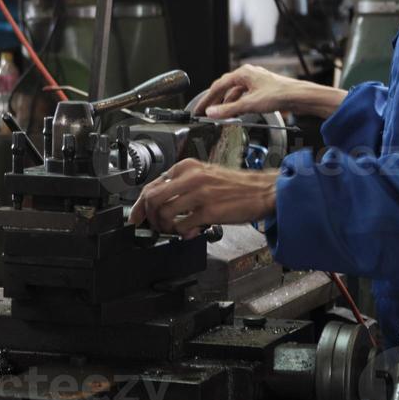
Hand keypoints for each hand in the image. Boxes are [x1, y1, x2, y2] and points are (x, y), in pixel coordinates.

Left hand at [127, 159, 276, 238]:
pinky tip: (191, 232)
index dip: (140, 204)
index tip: (135, 216)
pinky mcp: (209, 211)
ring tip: (174, 230)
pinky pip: (182, 226)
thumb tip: (160, 201)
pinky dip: (183, 233)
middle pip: (152, 198)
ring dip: (165, 227)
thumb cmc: (237, 186)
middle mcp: (191, 177)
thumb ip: (183, 184)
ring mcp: (199, 194)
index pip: (152, 184)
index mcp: (188, 166)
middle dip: (148, 217)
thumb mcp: (205, 175)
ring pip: (163, 213)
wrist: (263, 191)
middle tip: (154, 226)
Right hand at [196, 64, 346, 118]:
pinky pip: (244, 96)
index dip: (207, 99)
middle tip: (205, 113)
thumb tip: (211, 112)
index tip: (199, 109)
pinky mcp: (262, 90)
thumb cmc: (280, 94)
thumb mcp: (250, 104)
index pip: (218, 86)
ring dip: (227, 104)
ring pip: (235, 93)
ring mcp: (255, 82)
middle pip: (225, 88)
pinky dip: (237, 105)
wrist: (300, 97)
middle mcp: (248, 75)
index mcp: (243, 73)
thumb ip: (229, 110)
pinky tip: (237, 113)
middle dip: (215, 101)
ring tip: (220, 115)